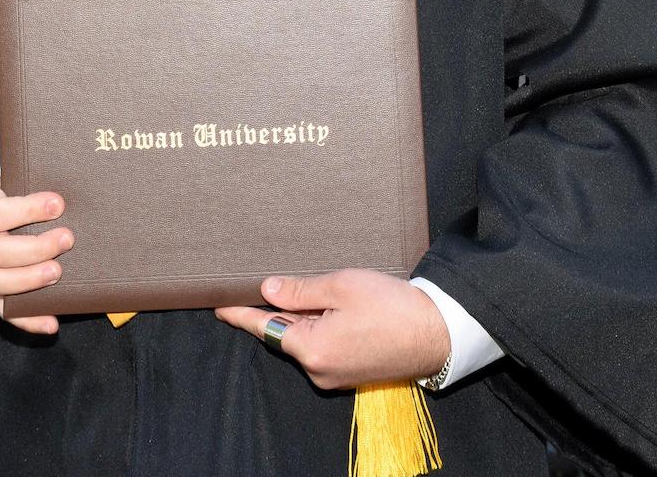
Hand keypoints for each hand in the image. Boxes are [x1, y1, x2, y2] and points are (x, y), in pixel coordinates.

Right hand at [0, 180, 72, 334]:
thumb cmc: (13, 188)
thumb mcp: (17, 175)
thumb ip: (36, 179)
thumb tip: (80, 181)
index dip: (28, 210)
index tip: (58, 204)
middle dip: (35, 248)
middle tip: (67, 240)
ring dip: (28, 281)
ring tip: (58, 273)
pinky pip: (2, 309)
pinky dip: (27, 319)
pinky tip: (51, 322)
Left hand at [215, 269, 450, 389]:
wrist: (436, 333)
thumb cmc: (391, 306)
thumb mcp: (341, 286)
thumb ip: (300, 291)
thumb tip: (267, 290)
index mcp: (313, 349)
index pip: (266, 328)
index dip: (241, 315)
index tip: (220, 306)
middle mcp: (319, 370)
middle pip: (286, 334)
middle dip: (279, 309)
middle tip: (271, 280)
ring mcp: (335, 376)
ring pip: (305, 340)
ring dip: (304, 317)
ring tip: (316, 290)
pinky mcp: (350, 374)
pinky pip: (323, 347)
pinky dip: (320, 327)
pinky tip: (332, 308)